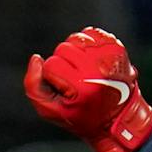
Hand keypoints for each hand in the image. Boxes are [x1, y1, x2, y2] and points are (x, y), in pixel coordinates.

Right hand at [24, 27, 151, 151]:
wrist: (117, 117)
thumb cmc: (80, 116)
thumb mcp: (51, 111)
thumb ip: (34, 86)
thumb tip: (36, 58)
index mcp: (82, 87)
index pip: (50, 65)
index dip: (53, 77)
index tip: (65, 90)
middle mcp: (98, 69)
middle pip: (63, 48)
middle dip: (63, 63)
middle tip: (73, 79)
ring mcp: (109, 56)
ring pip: (76, 38)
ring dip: (73, 51)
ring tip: (82, 69)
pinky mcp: (116, 47)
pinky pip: (90, 33)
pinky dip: (86, 44)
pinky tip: (90, 59)